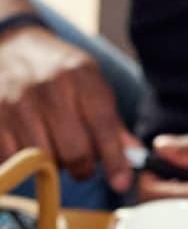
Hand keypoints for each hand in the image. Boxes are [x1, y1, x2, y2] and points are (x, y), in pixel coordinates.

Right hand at [0, 25, 131, 190]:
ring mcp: (16, 101)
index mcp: (81, 77)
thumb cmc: (60, 73)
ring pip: (44, 160)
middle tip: (82, 162)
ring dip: (53, 165)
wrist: (10, 46)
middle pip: (74, 152)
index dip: (115, 160)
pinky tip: (29, 145)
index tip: (121, 183)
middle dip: (83, 167)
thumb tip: (135, 156)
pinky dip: (25, 162)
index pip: (103, 127)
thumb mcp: (92, 86)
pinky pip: (14, 159)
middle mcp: (48, 87)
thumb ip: (112, 123)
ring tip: (54, 148)